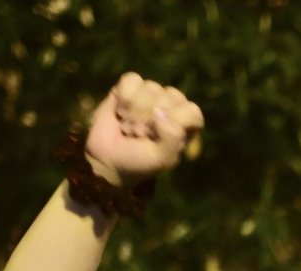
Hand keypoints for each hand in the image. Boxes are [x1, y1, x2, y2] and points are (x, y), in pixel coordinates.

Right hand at [83, 73, 203, 186]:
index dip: (173, 123)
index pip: (192, 111)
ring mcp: (152, 94)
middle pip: (170, 97)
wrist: (108, 159)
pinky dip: (124, 97)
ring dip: (135, 111)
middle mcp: (173, 106)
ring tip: (129, 127)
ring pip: (151, 87)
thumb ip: (172, 137)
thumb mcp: (162, 158)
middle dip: (149, 120)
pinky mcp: (130, 87)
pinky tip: (120, 111)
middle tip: (139, 135)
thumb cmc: (140, 161)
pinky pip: (132, 79)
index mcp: (187, 124)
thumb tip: (160, 110)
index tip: (157, 138)